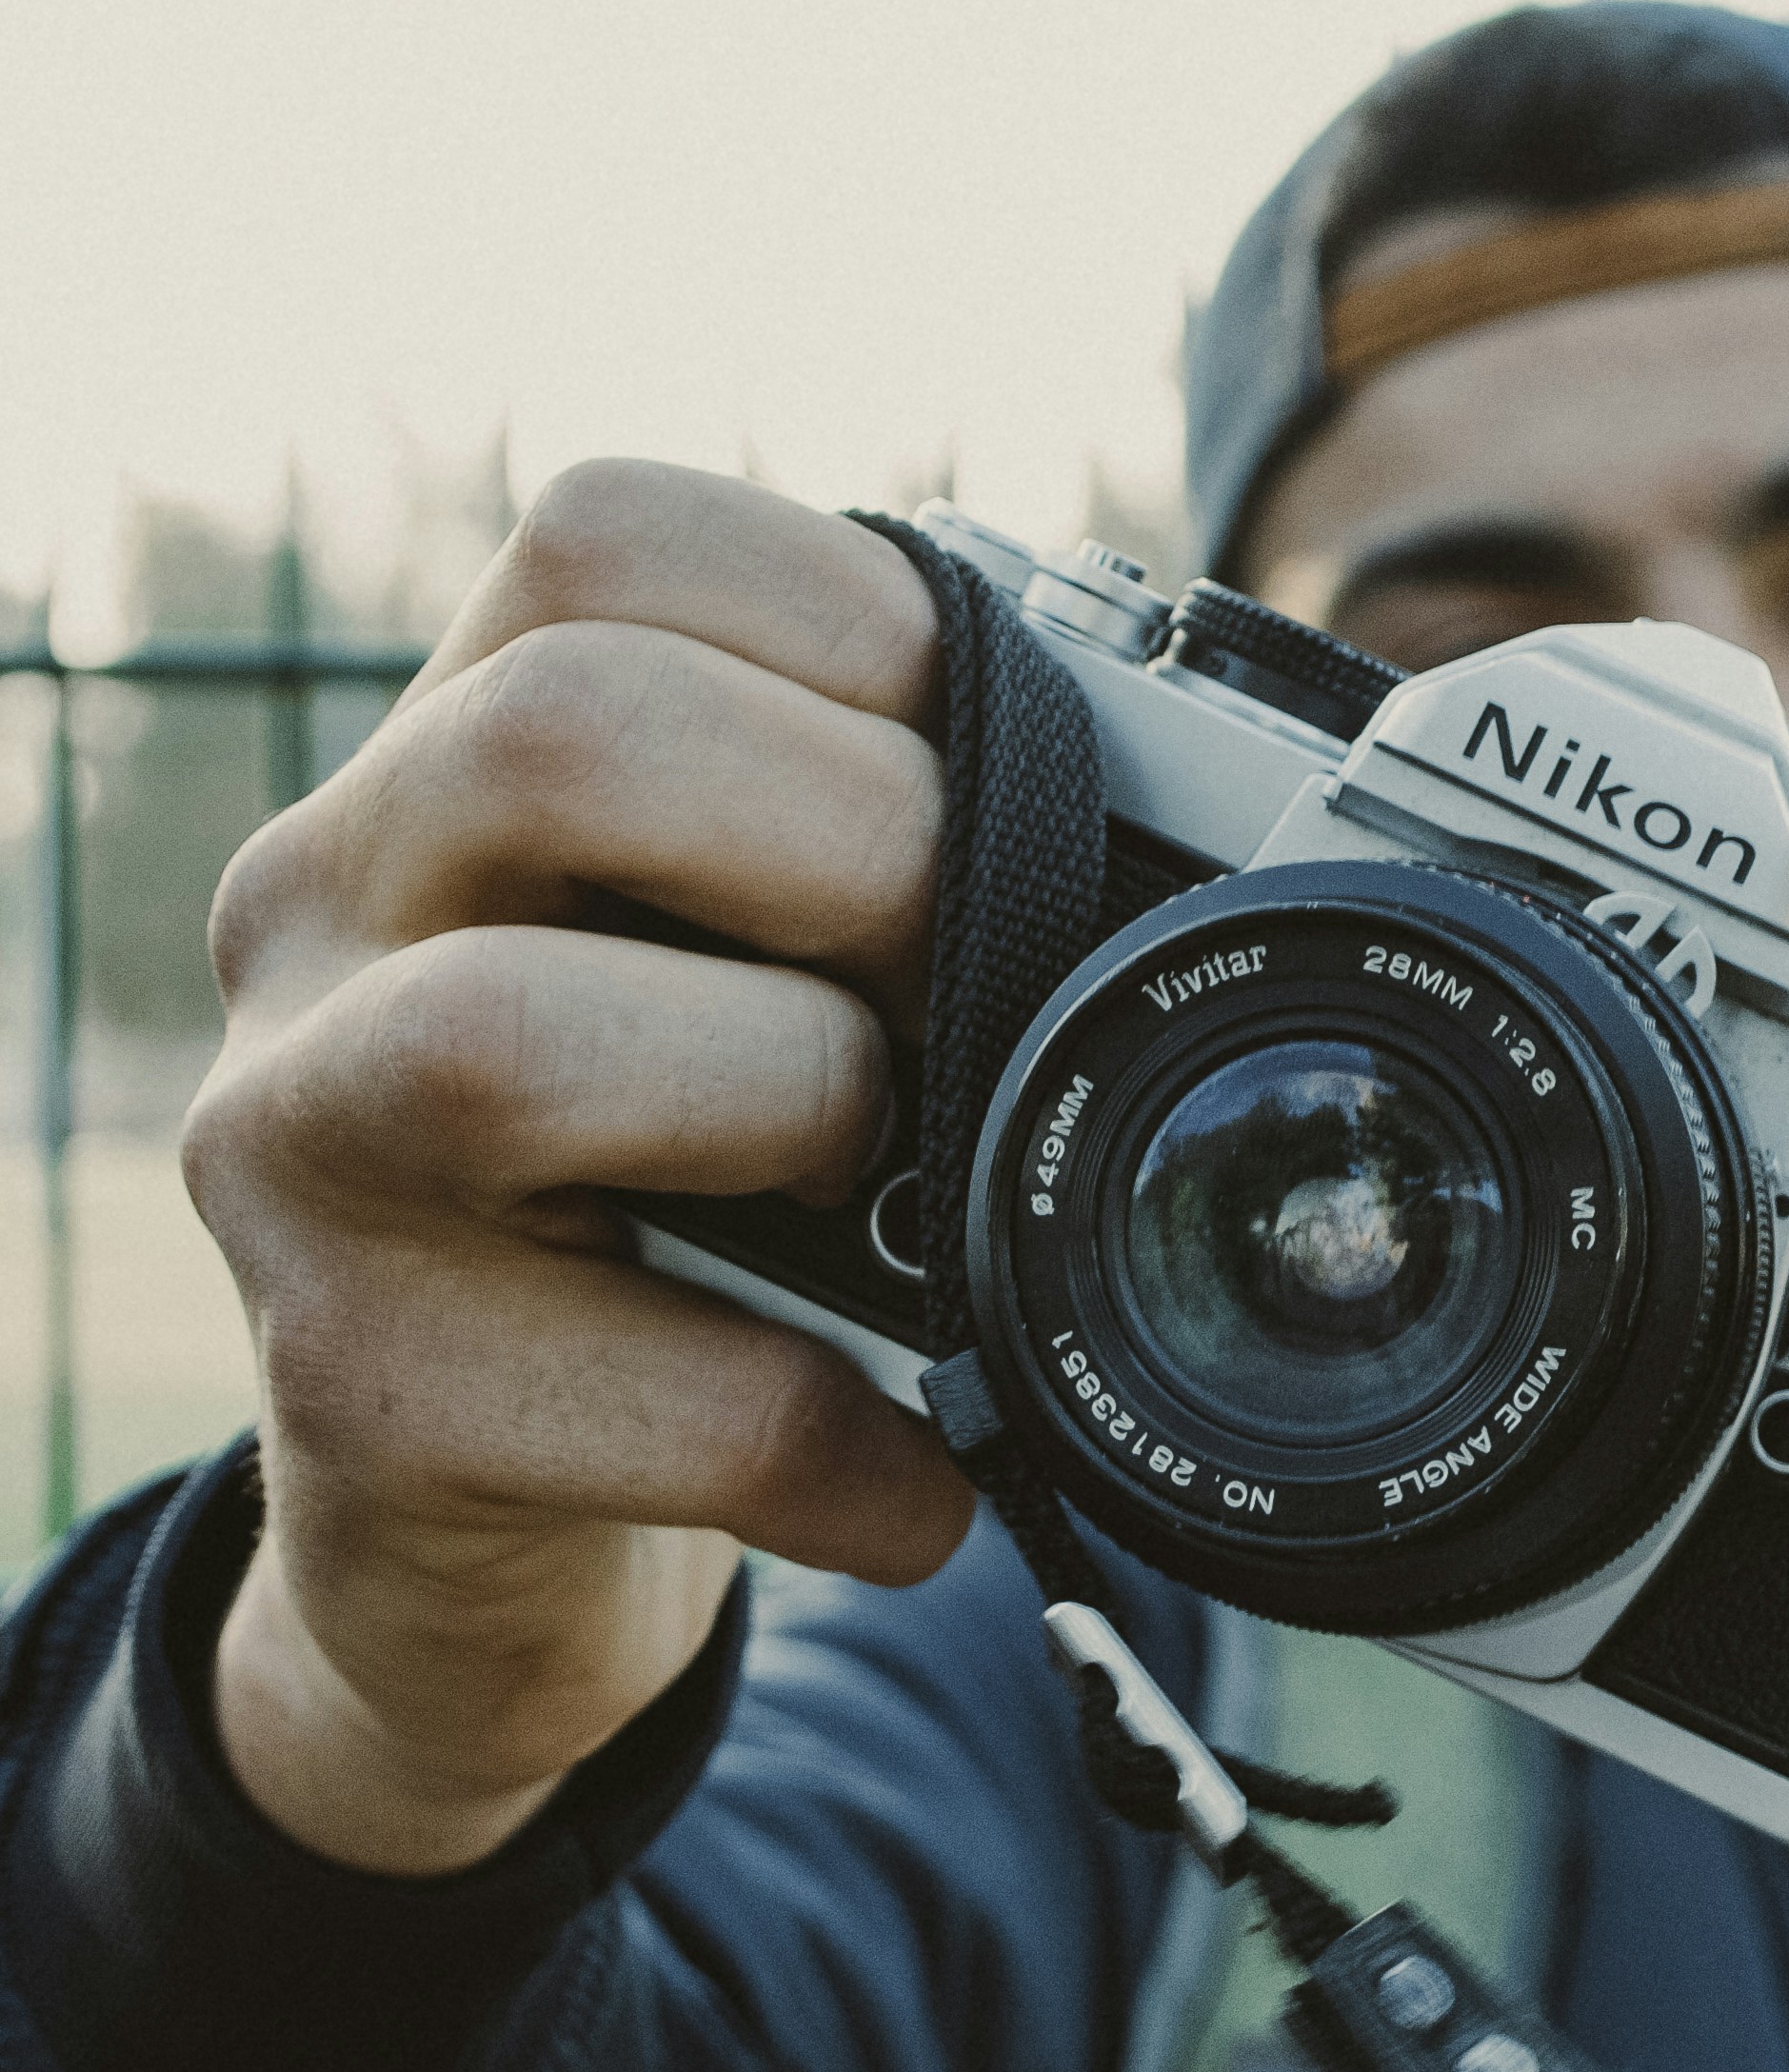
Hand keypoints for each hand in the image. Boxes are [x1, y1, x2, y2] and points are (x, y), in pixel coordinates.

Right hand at [185, 463, 975, 1874]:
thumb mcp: (740, 970)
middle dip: (857, 844)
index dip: (860, 625)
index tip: (994, 771)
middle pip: (562, 734)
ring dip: (795, 1099)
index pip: (606, 540)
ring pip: (509, 1038)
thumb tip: (1209, 813)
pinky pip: (644, 1379)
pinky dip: (837, 1433)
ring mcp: (297, 1147)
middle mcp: (325, 906)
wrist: (472, 1531)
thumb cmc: (671, 1203)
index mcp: (449, 749)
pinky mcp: (351, 1393)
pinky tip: (916, 1478)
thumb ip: (874, 848)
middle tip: (971, 987)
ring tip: (895, 1207)